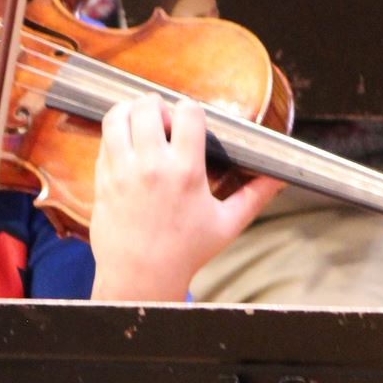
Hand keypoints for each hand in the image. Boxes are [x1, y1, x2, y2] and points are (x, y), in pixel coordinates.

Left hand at [88, 95, 281, 300]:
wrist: (141, 276)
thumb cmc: (185, 252)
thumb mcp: (227, 225)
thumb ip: (254, 196)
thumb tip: (279, 179)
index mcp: (186, 171)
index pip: (187, 112)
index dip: (190, 110)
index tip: (191, 122)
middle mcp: (152, 166)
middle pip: (148, 106)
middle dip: (158, 106)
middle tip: (163, 122)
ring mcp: (123, 171)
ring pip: (118, 117)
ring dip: (131, 113)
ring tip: (142, 125)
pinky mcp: (104, 179)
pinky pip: (104, 141)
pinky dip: (116, 135)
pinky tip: (128, 147)